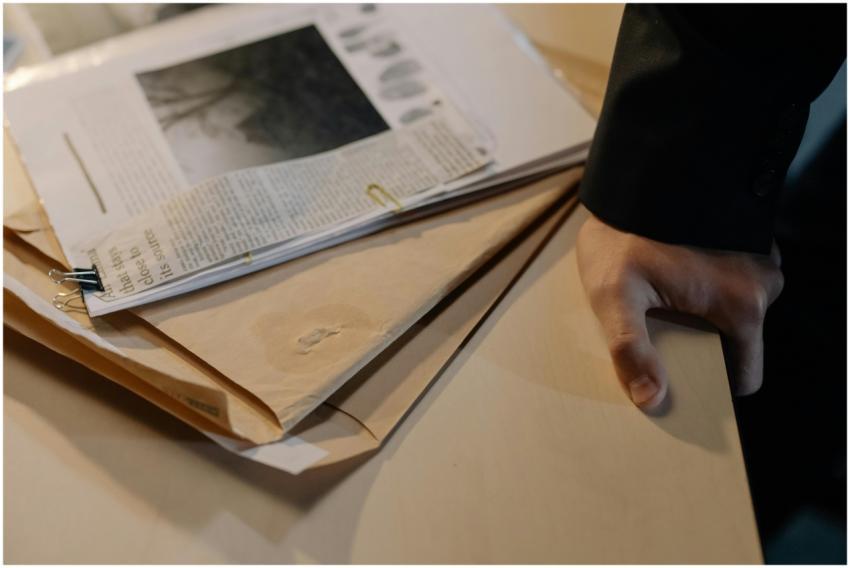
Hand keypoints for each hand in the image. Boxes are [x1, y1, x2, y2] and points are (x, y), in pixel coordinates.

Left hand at [576, 213, 783, 410]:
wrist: (636, 173)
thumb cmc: (625, 233)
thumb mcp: (614, 295)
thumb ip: (631, 349)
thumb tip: (651, 399)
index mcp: (743, 305)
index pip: (745, 376)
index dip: (712, 384)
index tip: (679, 378)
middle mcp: (764, 282)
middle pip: (738, 343)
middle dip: (702, 345)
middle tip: (660, 330)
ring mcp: (760, 258)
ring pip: (735, 312)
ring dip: (703, 314)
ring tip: (662, 299)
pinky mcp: (749, 240)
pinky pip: (734, 282)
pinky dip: (708, 287)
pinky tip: (674, 275)